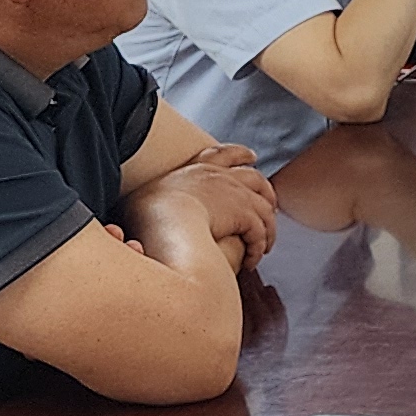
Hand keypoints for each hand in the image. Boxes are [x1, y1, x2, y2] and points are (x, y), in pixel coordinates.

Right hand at [153, 143, 276, 271]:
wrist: (160, 220)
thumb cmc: (145, 217)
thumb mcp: (148, 200)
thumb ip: (162, 201)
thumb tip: (159, 210)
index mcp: (195, 170)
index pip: (222, 154)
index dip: (239, 155)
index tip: (251, 157)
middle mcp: (218, 176)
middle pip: (253, 177)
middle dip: (265, 192)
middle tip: (270, 207)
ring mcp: (234, 193)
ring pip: (264, 208)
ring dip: (267, 228)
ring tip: (265, 245)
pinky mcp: (244, 214)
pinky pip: (259, 232)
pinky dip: (259, 247)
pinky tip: (252, 261)